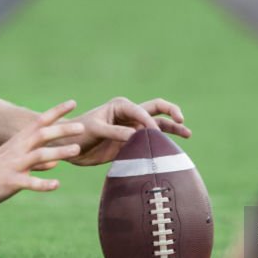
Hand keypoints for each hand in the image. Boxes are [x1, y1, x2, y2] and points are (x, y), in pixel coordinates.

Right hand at [0, 101, 82, 205]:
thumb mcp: (15, 158)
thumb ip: (35, 158)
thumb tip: (55, 162)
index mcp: (20, 141)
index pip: (40, 121)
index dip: (56, 111)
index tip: (73, 102)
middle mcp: (19, 149)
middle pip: (42, 134)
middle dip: (62, 130)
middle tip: (82, 127)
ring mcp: (15, 165)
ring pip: (39, 155)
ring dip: (58, 152)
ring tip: (76, 150)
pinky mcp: (11, 181)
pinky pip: (29, 182)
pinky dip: (43, 183)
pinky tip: (57, 185)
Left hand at [62, 97, 190, 166]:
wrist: (68, 147)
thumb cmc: (78, 132)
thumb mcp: (95, 129)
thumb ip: (115, 132)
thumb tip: (135, 135)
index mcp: (121, 106)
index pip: (142, 111)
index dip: (149, 121)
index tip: (151, 134)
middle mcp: (130, 115)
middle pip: (157, 110)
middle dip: (171, 112)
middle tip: (182, 119)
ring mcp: (132, 129)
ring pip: (157, 126)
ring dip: (172, 128)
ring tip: (188, 134)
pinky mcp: (131, 143)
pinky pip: (150, 143)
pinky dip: (161, 145)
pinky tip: (172, 150)